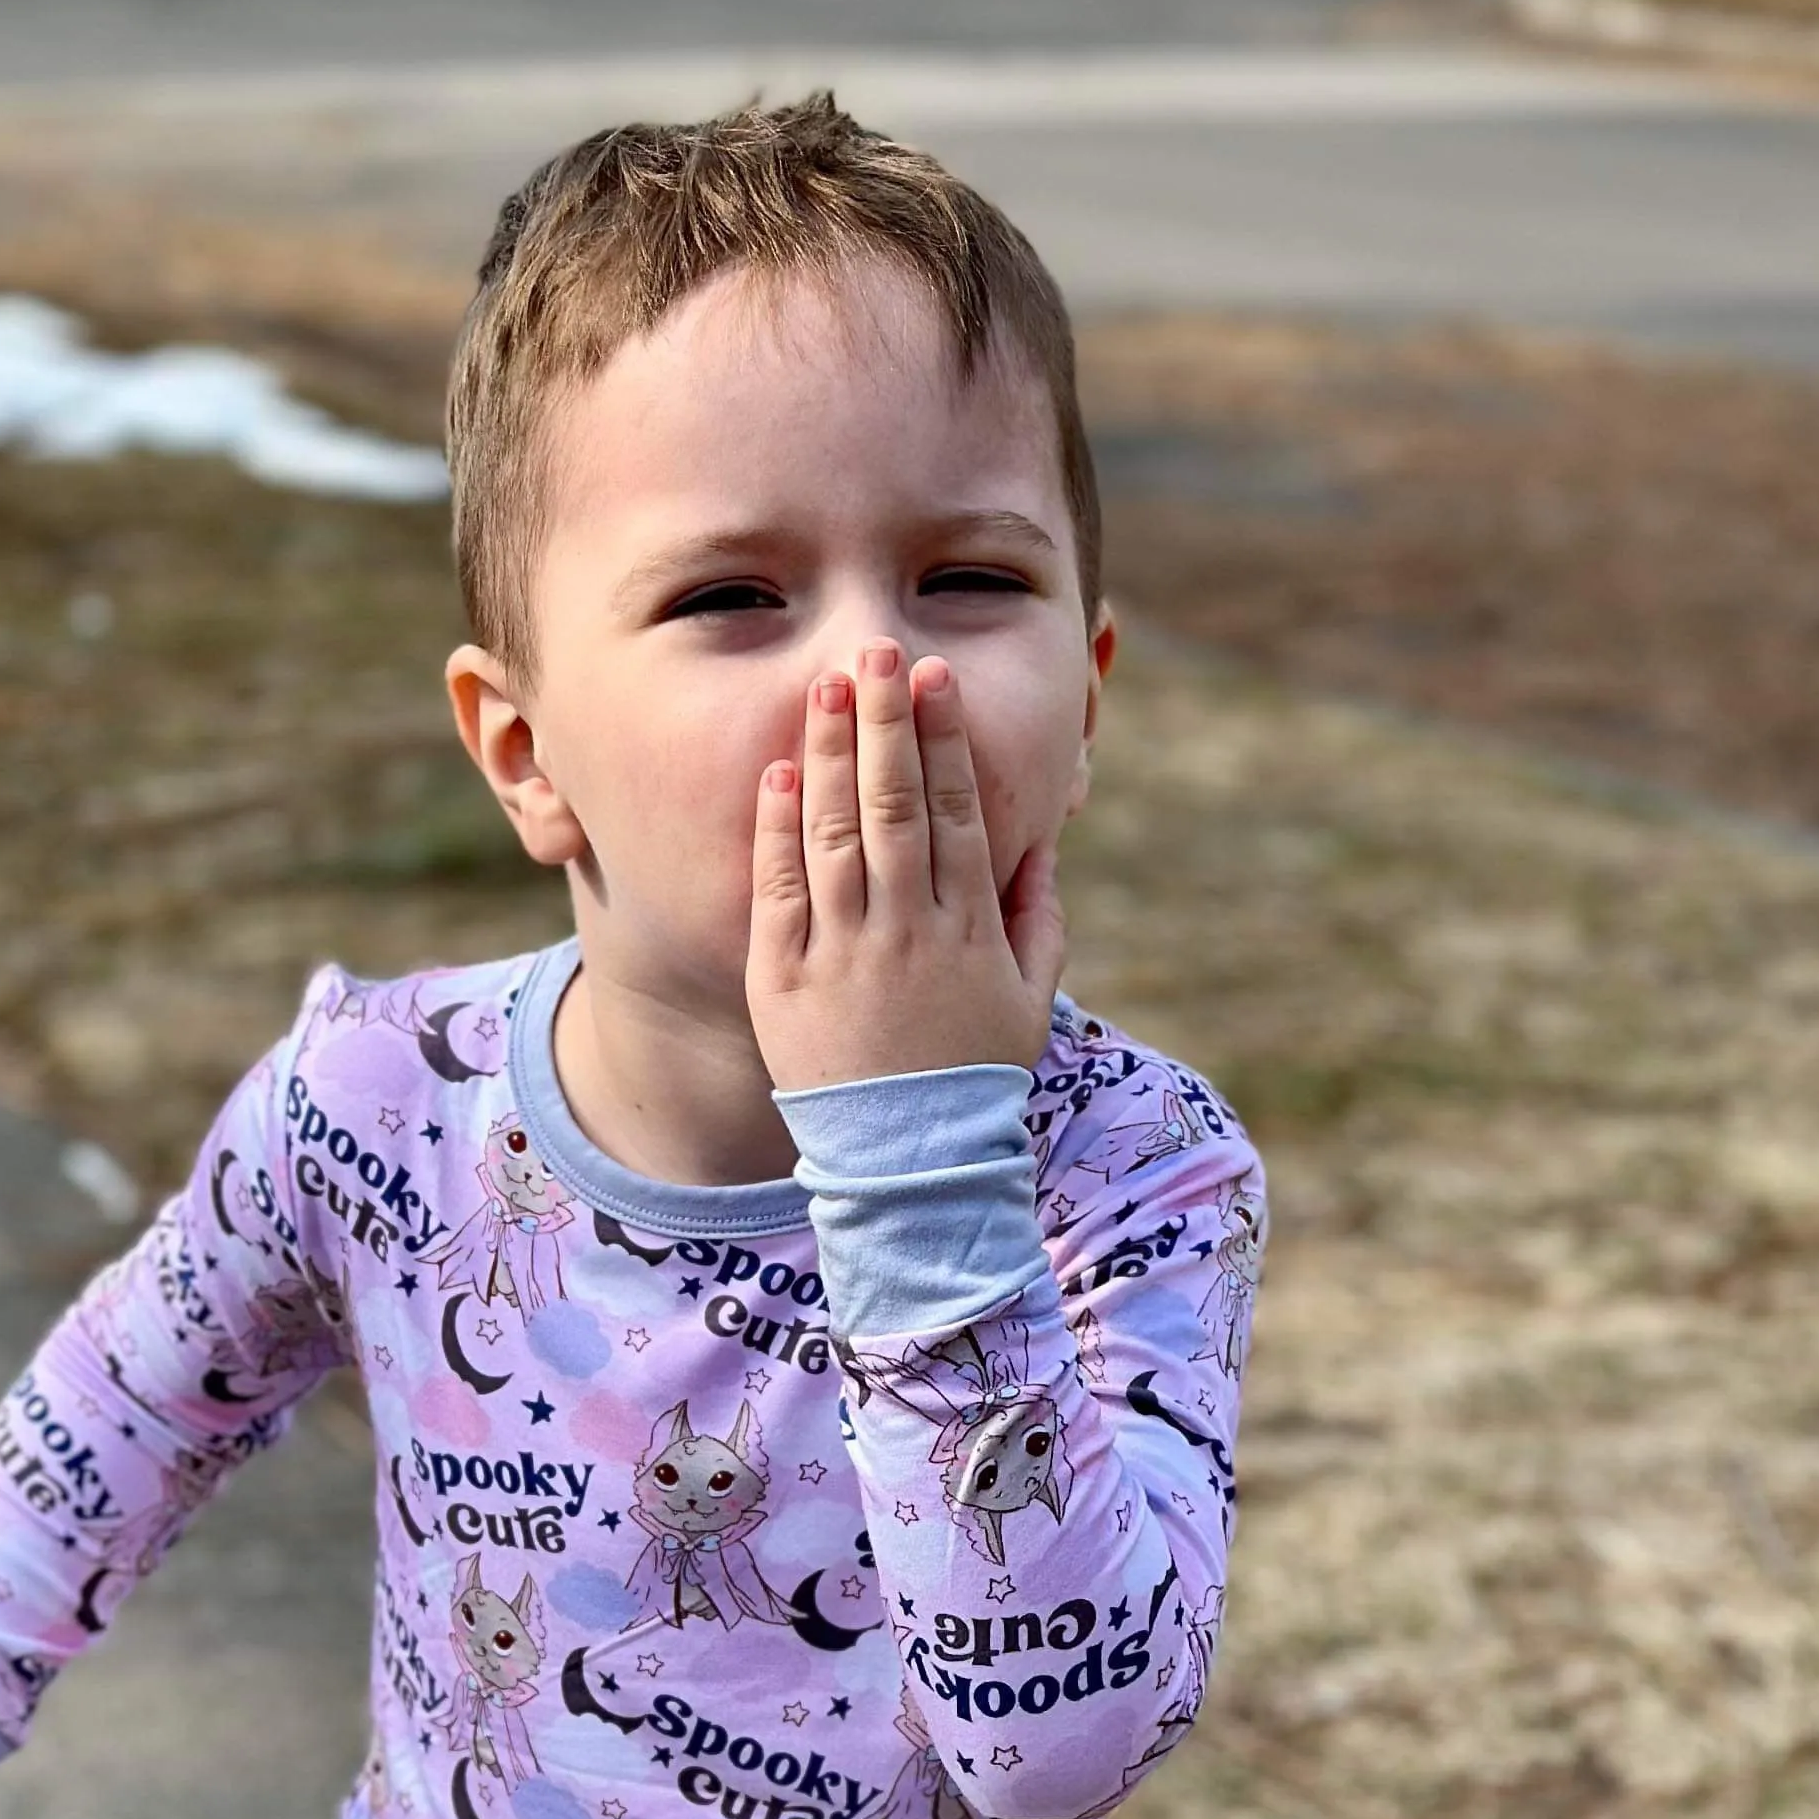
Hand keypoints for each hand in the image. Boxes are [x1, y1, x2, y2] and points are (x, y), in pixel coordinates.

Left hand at [745, 642, 1062, 1096]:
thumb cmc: (973, 1081)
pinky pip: (780, 890)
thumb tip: (1038, 849)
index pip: (955, 812)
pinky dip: (779, 828)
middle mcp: (907, 929)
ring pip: (836, 834)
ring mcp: (843, 952)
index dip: (943, 740)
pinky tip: (781, 773)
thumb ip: (1040, 922)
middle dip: (884, 722)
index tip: (934, 679)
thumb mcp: (1029, 1003)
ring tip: (826, 688)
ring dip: (832, 754)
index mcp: (969, 928)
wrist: (908, 1165)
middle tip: (875, 653)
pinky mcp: (785, 978)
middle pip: (893, 805)